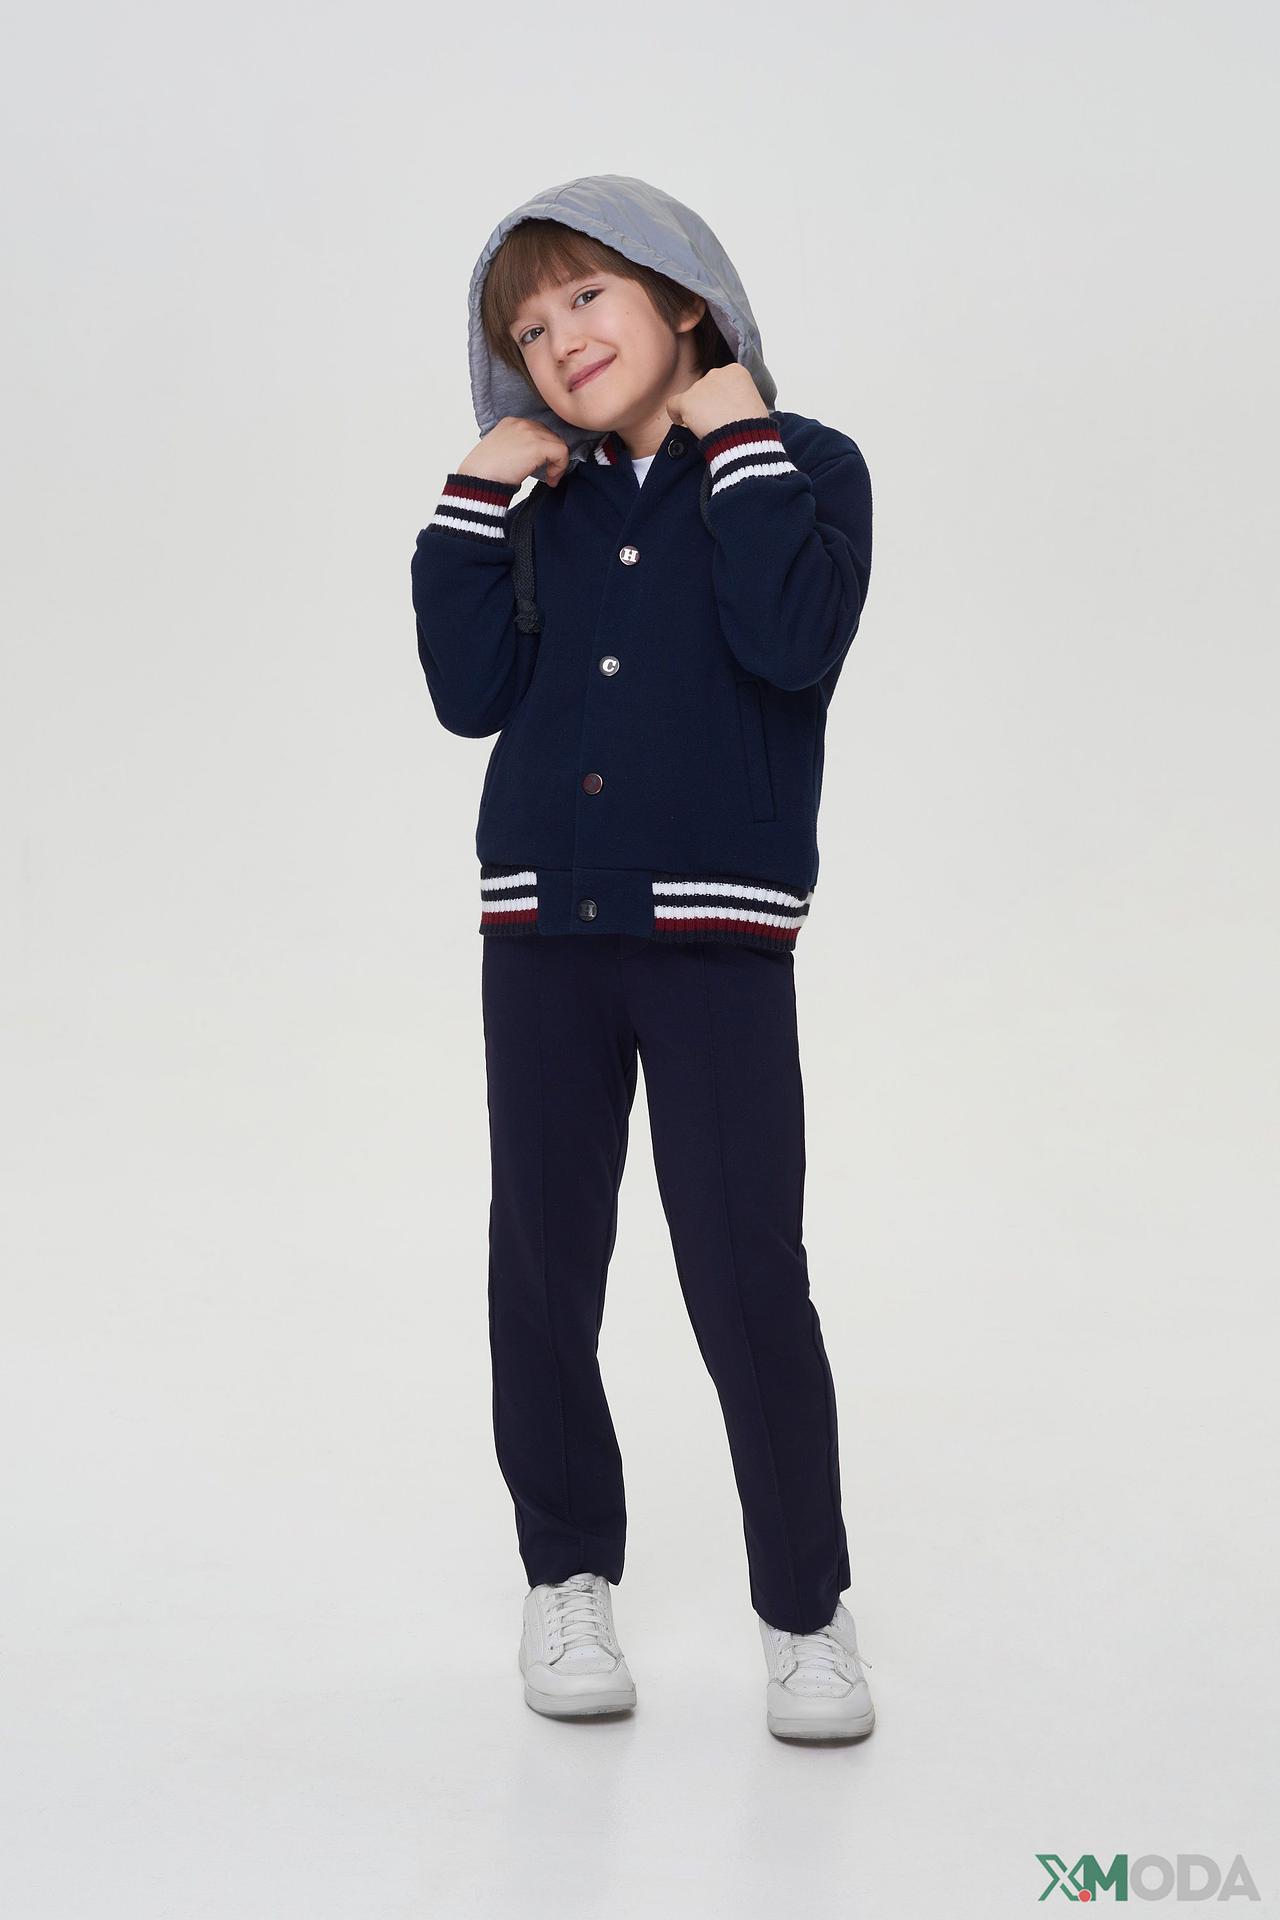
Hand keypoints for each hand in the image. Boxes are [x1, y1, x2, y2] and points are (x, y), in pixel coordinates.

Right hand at [456, 417, 571, 488]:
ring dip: (557, 463)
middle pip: (550, 436)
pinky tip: (550, 479)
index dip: (544, 451)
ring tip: (549, 478)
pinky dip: (560, 467)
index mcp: (511, 423)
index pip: (538, 431)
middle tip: (547, 475)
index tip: (541, 468)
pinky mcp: (537, 446)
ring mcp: (529, 432)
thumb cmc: (486, 472)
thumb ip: (519, 448)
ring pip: (559, 444)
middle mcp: (521, 423)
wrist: (478, 478)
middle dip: (552, 457)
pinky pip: (562, 452)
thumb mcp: (502, 452)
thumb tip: (536, 459)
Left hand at [665, 365, 770, 441]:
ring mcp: (701, 386)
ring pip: (693, 398)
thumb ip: (739, 398)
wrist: (744, 437)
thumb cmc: (753, 426)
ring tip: (708, 427)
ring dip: (697, 411)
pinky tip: (681, 423)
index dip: (722, 398)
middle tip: (717, 422)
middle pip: (706, 388)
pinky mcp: (687, 401)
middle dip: (709, 403)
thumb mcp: (754, 403)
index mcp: (736, 371)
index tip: (725, 411)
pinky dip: (675, 413)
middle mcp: (717, 373)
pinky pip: (673, 404)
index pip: (722, 382)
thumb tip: (730, 408)